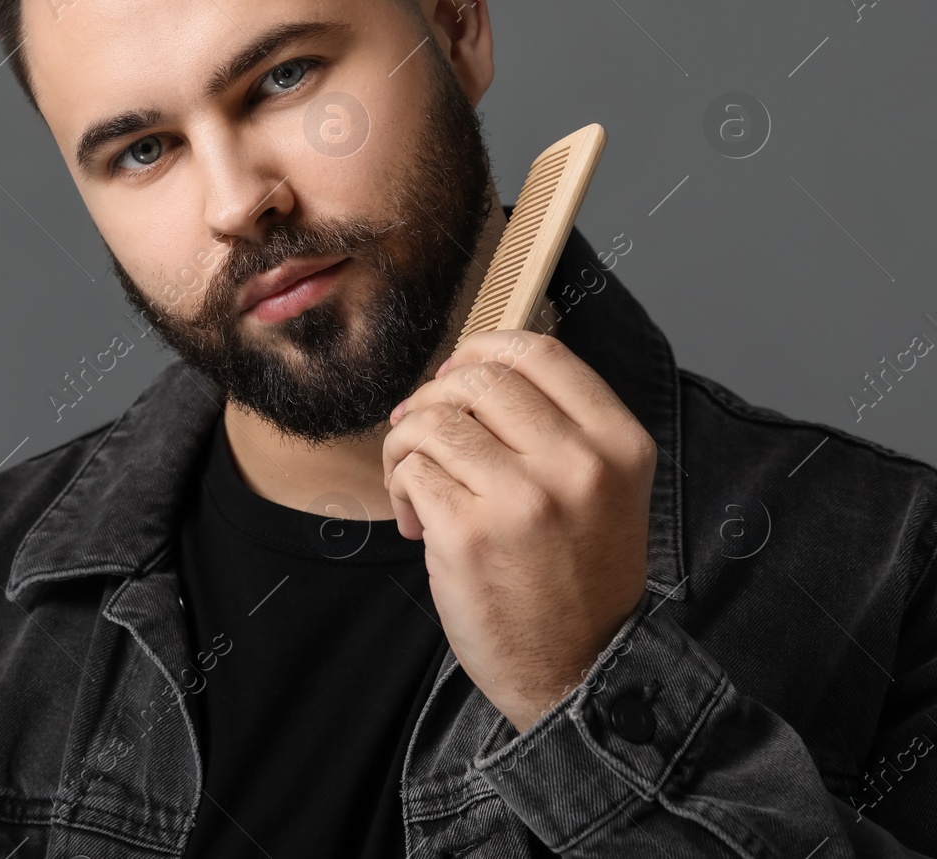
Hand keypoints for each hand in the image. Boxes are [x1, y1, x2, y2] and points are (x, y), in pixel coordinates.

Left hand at [381, 329, 655, 732]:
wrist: (580, 669)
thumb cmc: (577, 574)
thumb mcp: (602, 487)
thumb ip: (556, 425)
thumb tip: (467, 369)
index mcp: (618, 442)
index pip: (538, 351)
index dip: (482, 348)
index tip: (456, 373)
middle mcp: (578, 464)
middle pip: (477, 378)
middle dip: (432, 397)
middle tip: (421, 435)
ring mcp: (524, 499)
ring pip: (432, 421)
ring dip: (405, 445)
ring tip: (415, 484)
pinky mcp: (469, 535)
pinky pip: (411, 472)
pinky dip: (400, 489)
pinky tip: (416, 521)